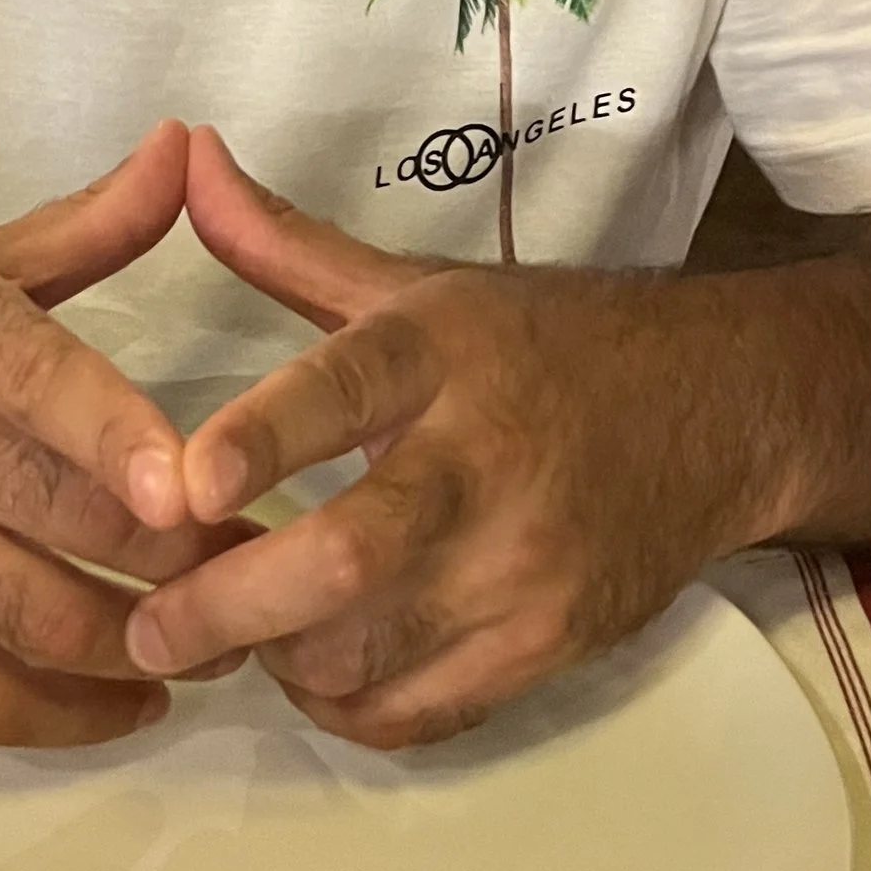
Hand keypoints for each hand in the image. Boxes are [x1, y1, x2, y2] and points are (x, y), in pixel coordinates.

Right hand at [0, 123, 239, 746]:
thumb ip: (88, 226)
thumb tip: (189, 149)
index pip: (35, 380)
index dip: (116, 435)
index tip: (191, 484)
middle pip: (68, 519)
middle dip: (183, 558)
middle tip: (270, 566)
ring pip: (39, 625)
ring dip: (149, 648)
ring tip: (225, 642)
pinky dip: (69, 718)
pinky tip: (132, 703)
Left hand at [123, 129, 781, 747]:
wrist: (723, 415)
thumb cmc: (547, 344)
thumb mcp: (421, 283)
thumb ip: (287, 246)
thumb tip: (182, 155)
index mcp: (443, 353)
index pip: (344, 389)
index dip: (261, 438)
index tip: (177, 482)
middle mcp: (484, 461)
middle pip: (346, 556)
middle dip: (228, 604)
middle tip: (147, 623)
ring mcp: (524, 567)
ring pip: (366, 656)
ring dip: (277, 660)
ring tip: (236, 633)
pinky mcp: (551, 645)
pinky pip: (416, 714)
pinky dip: (344, 708)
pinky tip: (317, 669)